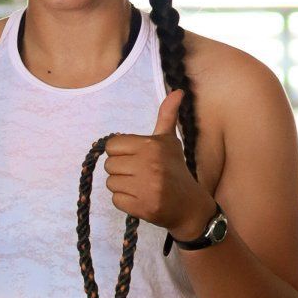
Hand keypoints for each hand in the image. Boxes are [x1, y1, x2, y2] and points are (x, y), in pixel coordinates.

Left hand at [103, 91, 212, 243]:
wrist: (188, 205)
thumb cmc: (175, 170)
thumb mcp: (169, 141)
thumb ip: (167, 116)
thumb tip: (177, 91)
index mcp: (151, 145)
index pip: (112, 145)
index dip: (120, 153)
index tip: (134, 158)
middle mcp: (147, 165)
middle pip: (109, 165)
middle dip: (121, 171)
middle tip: (138, 174)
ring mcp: (144, 188)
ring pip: (111, 183)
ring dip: (122, 186)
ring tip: (140, 186)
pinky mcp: (141, 207)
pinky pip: (116, 200)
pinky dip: (125, 201)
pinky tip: (140, 198)